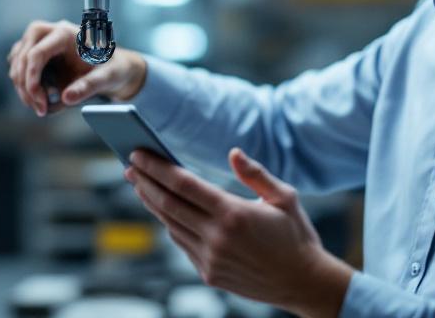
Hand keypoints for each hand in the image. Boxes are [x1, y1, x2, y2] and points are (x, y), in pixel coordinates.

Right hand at [6, 19, 147, 115]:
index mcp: (66, 33)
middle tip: (40, 109)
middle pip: (22, 56)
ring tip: (41, 108)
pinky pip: (19, 66)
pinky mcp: (36, 51)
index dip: (32, 78)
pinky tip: (39, 98)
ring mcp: (40, 41)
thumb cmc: (111, 68)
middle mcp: (49, 32)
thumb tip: (66, 98)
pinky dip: (24, 84)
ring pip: (17, 62)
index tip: (39, 101)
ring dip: (23, 87)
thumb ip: (88, 87)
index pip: (37, 52)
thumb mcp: (106, 78)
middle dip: (25, 85)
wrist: (112, 67)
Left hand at [125, 148, 353, 317]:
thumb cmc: (296, 235)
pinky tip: (163, 210)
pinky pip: (182, 244)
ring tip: (140, 184)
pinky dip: (169, 224)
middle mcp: (218, 237)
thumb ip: (255, 173)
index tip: (139, 154)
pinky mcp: (210, 274)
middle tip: (129, 165)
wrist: (305, 283)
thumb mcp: (284, 197)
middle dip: (145, 182)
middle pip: (168, 204)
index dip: (157, 167)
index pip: (184, 185)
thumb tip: (233, 152)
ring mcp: (211, 258)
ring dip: (151, 203)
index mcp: (234, 213)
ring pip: (170, 225)